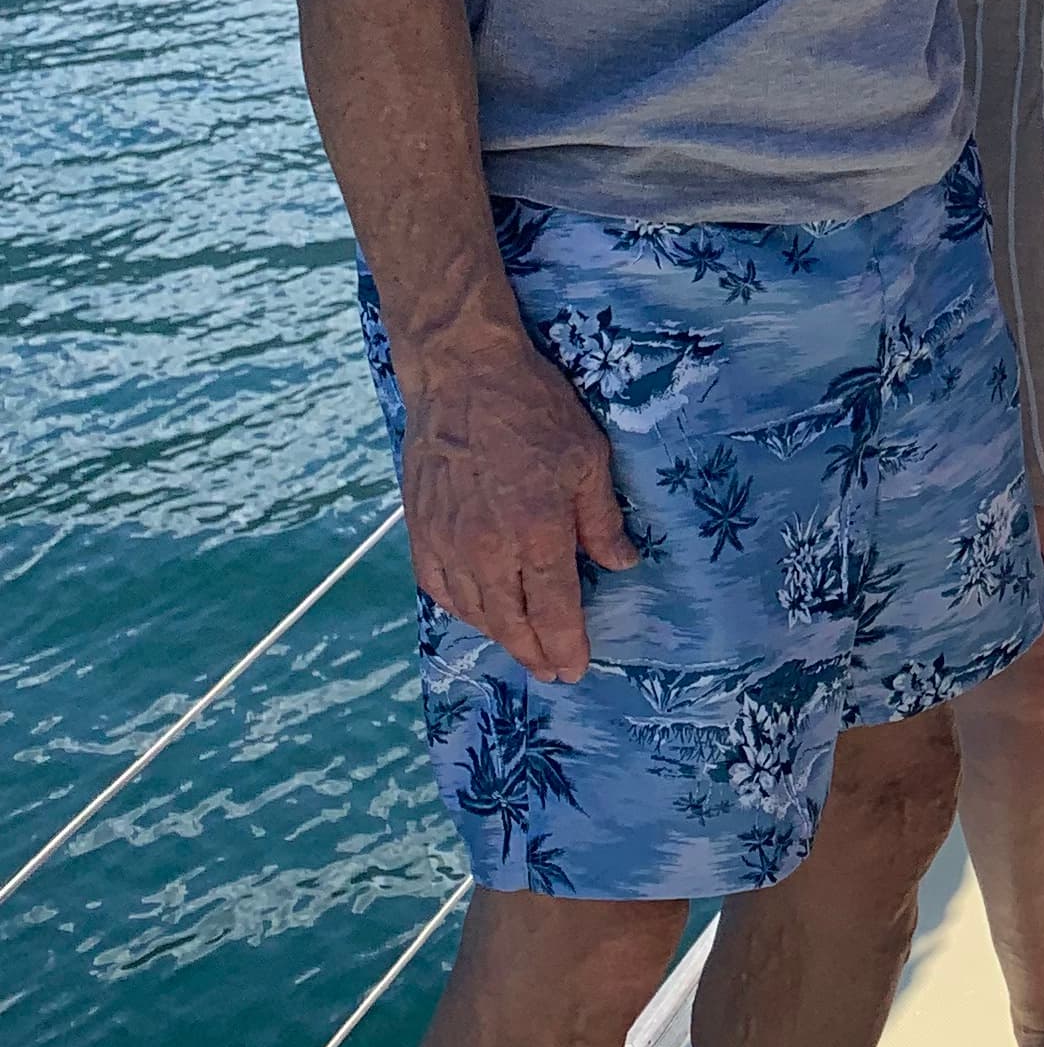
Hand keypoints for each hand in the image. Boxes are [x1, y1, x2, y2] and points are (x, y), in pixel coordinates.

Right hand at [396, 310, 639, 679]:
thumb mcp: (588, 458)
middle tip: (552, 670)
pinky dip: (462, 610)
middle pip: (511, 623)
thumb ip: (601, 520)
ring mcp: (448, 544)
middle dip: (535, 653)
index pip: (553, 611)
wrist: (462, 375)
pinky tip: (478, 612)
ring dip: (500, 636)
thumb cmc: (533, 410)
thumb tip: (621, 564)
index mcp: (536, 533)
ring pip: (475, 613)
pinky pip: (440, 590)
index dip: (566, 645)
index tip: (575, 668)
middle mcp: (487, 550)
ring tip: (522, 647)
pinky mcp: (420, 533)